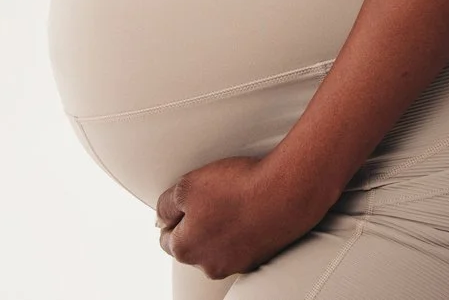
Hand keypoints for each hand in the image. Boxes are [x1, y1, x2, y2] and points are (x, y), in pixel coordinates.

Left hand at [155, 154, 334, 280]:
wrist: (287, 191)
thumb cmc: (238, 187)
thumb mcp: (187, 185)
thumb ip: (165, 204)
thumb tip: (161, 217)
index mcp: (185, 249)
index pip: (166, 238)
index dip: (176, 215)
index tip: (191, 200)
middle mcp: (208, 264)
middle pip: (194, 245)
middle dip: (200, 224)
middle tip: (215, 198)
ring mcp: (237, 264)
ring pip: (220, 246)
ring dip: (224, 229)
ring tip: (238, 202)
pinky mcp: (262, 257)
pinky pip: (244, 245)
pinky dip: (246, 231)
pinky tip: (254, 210)